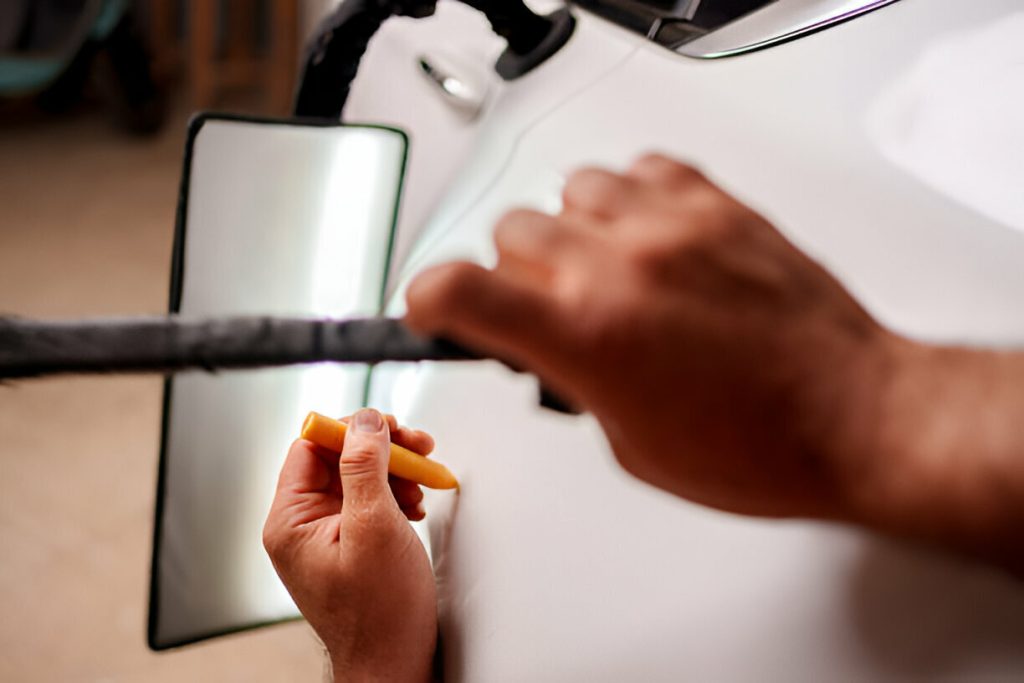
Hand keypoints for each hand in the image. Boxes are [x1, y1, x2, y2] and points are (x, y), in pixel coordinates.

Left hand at [263, 409, 436, 681]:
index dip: (349, 430)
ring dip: (394, 470)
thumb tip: (362, 422)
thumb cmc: (380, 613)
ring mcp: (327, 534)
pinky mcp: (351, 542)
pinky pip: (369, 499)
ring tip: (422, 480)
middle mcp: (303, 525)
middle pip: (338, 457)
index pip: (310, 447)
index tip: (386, 427)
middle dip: (381, 448)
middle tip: (416, 444)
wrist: (395, 662)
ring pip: (358, 476)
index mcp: (290, 521)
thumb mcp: (374, 528)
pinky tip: (415, 504)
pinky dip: (396, 494)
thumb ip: (364, 469)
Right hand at [405, 154, 903, 520]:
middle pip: (511, 230)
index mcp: (587, 337)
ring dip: (570, 231)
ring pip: (572, 187)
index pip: (457, 288)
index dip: (426, 298)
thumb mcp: (631, 446)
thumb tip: (550, 347)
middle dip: (511, 274)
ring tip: (600, 269)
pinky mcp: (721, 208)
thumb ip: (573, 381)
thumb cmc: (759, 448)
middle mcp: (622, 268)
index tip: (432, 309)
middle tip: (542, 307)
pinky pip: (643, 167)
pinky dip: (628, 197)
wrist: (854, 418)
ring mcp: (673, 228)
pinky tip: (646, 235)